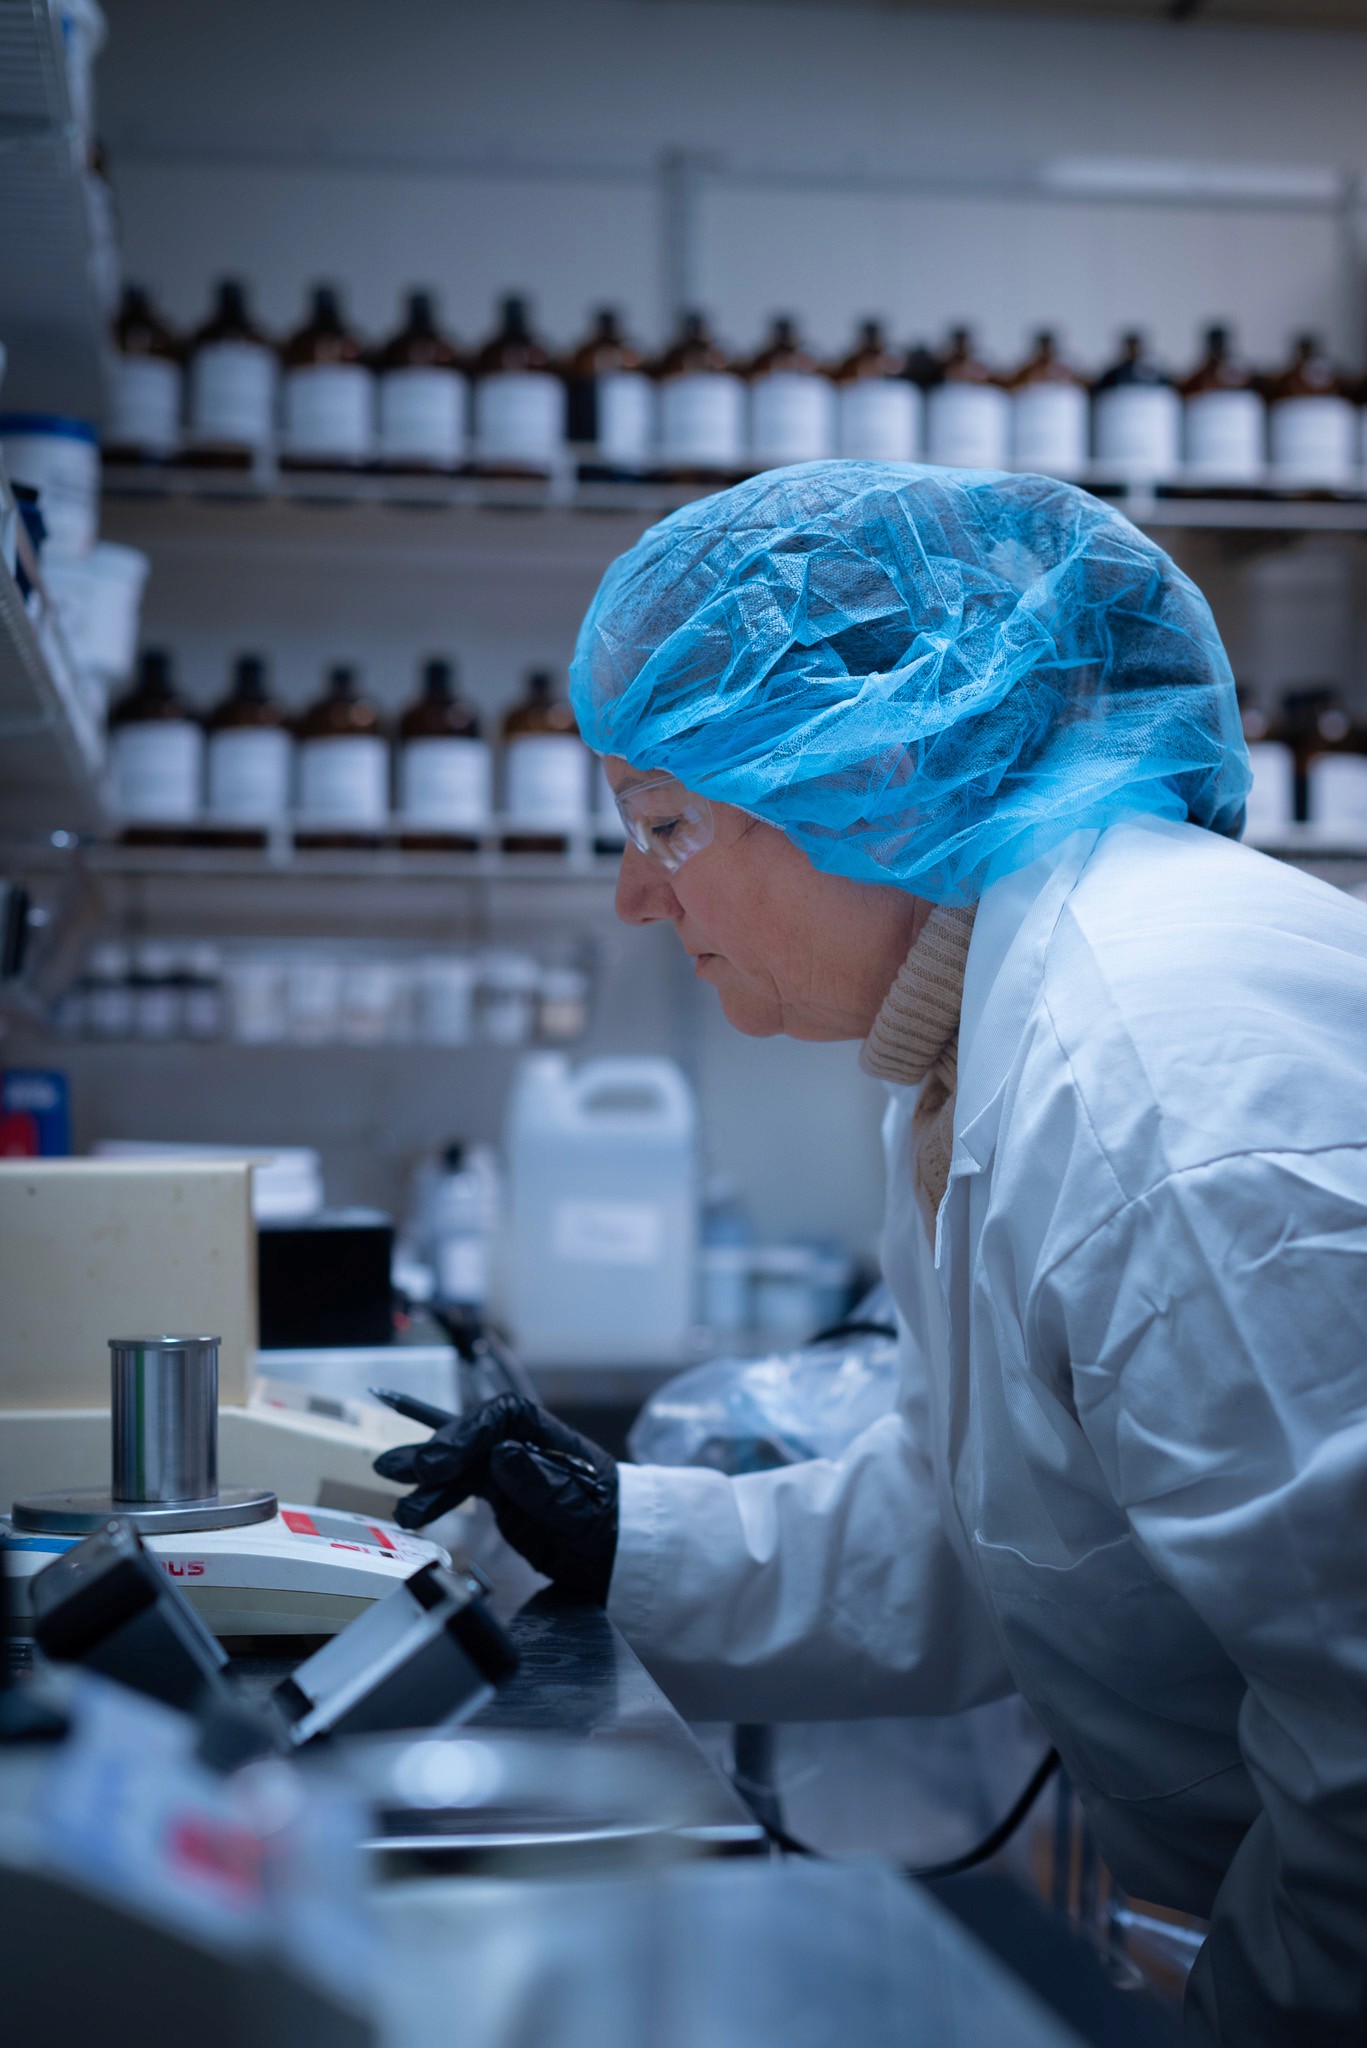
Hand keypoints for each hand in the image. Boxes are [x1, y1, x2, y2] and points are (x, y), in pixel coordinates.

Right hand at [373, 1393, 618, 1603]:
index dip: (470, 1430)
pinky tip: (412, 1507)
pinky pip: (462, 1486)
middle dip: (438, 1450)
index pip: (505, 1415)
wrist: (618, 1554)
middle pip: (475, 1435)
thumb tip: (503, 1452)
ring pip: (461, 1463)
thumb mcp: (580, 1511)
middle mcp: (526, 1446)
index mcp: (551, 1438)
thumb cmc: (609, 1527)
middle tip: (403, 1469)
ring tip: (394, 1495)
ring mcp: (511, 1468)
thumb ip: (542, 1483)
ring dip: (426, 1477)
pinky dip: (436, 1496)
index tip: (443, 1459)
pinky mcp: (501, 1492)